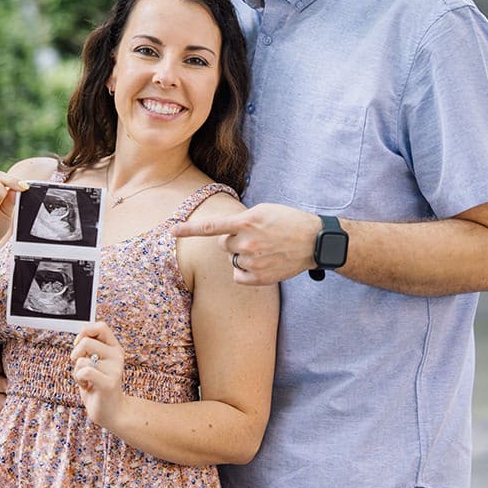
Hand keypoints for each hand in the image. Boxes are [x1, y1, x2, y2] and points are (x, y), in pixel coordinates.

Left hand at [70, 322, 125, 427]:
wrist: (111, 411)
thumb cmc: (98, 386)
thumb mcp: (95, 362)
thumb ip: (91, 348)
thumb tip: (80, 335)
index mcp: (114, 348)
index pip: (101, 326)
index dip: (85, 332)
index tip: (79, 344)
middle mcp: (117, 355)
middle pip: (85, 341)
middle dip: (74, 355)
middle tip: (81, 368)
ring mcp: (115, 369)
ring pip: (81, 360)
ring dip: (76, 372)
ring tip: (86, 380)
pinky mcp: (109, 383)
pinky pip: (85, 372)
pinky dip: (79, 380)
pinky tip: (86, 386)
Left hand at [172, 203, 321, 285]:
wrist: (315, 241)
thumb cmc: (290, 222)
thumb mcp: (265, 211)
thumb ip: (241, 220)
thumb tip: (224, 233)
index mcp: (247, 222)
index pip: (211, 227)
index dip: (189, 229)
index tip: (172, 231)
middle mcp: (247, 242)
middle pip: (224, 244)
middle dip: (235, 241)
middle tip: (258, 238)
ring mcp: (253, 261)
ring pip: (233, 260)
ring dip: (243, 256)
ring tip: (266, 250)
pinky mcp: (259, 277)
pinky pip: (238, 276)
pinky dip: (246, 272)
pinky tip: (264, 264)